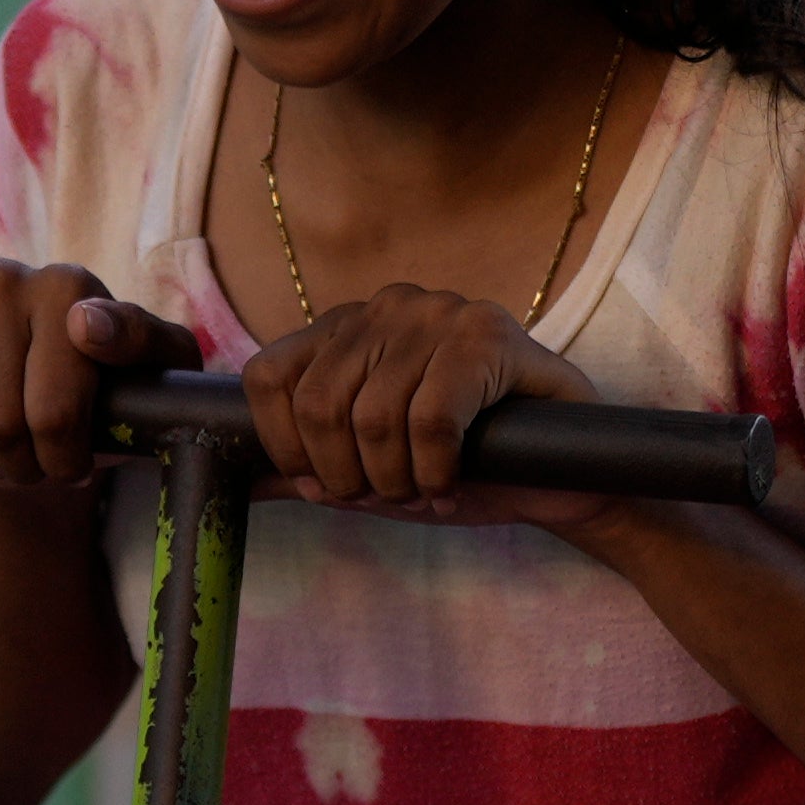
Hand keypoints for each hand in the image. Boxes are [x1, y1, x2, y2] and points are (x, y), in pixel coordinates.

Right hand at [0, 259, 183, 487]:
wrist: (40, 389)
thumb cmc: (104, 387)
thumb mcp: (154, 371)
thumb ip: (144, 345)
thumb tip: (87, 325)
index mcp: (69, 287)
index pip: (52, 412)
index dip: (60, 460)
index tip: (73, 465)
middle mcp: (6, 275)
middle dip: (15, 464)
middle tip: (31, 464)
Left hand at [238, 284, 608, 526]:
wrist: (560, 478)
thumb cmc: (463, 466)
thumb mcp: (372, 469)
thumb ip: (310, 467)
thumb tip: (244, 484)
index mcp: (348, 327)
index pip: (270, 376)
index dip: (284, 447)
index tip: (324, 485)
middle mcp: (389, 306)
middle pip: (318, 405)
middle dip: (345, 475)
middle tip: (386, 499)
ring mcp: (441, 313)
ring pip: (372, 417)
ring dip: (394, 481)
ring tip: (422, 494)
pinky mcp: (490, 335)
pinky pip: (430, 419)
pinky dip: (434, 472)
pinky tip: (451, 486)